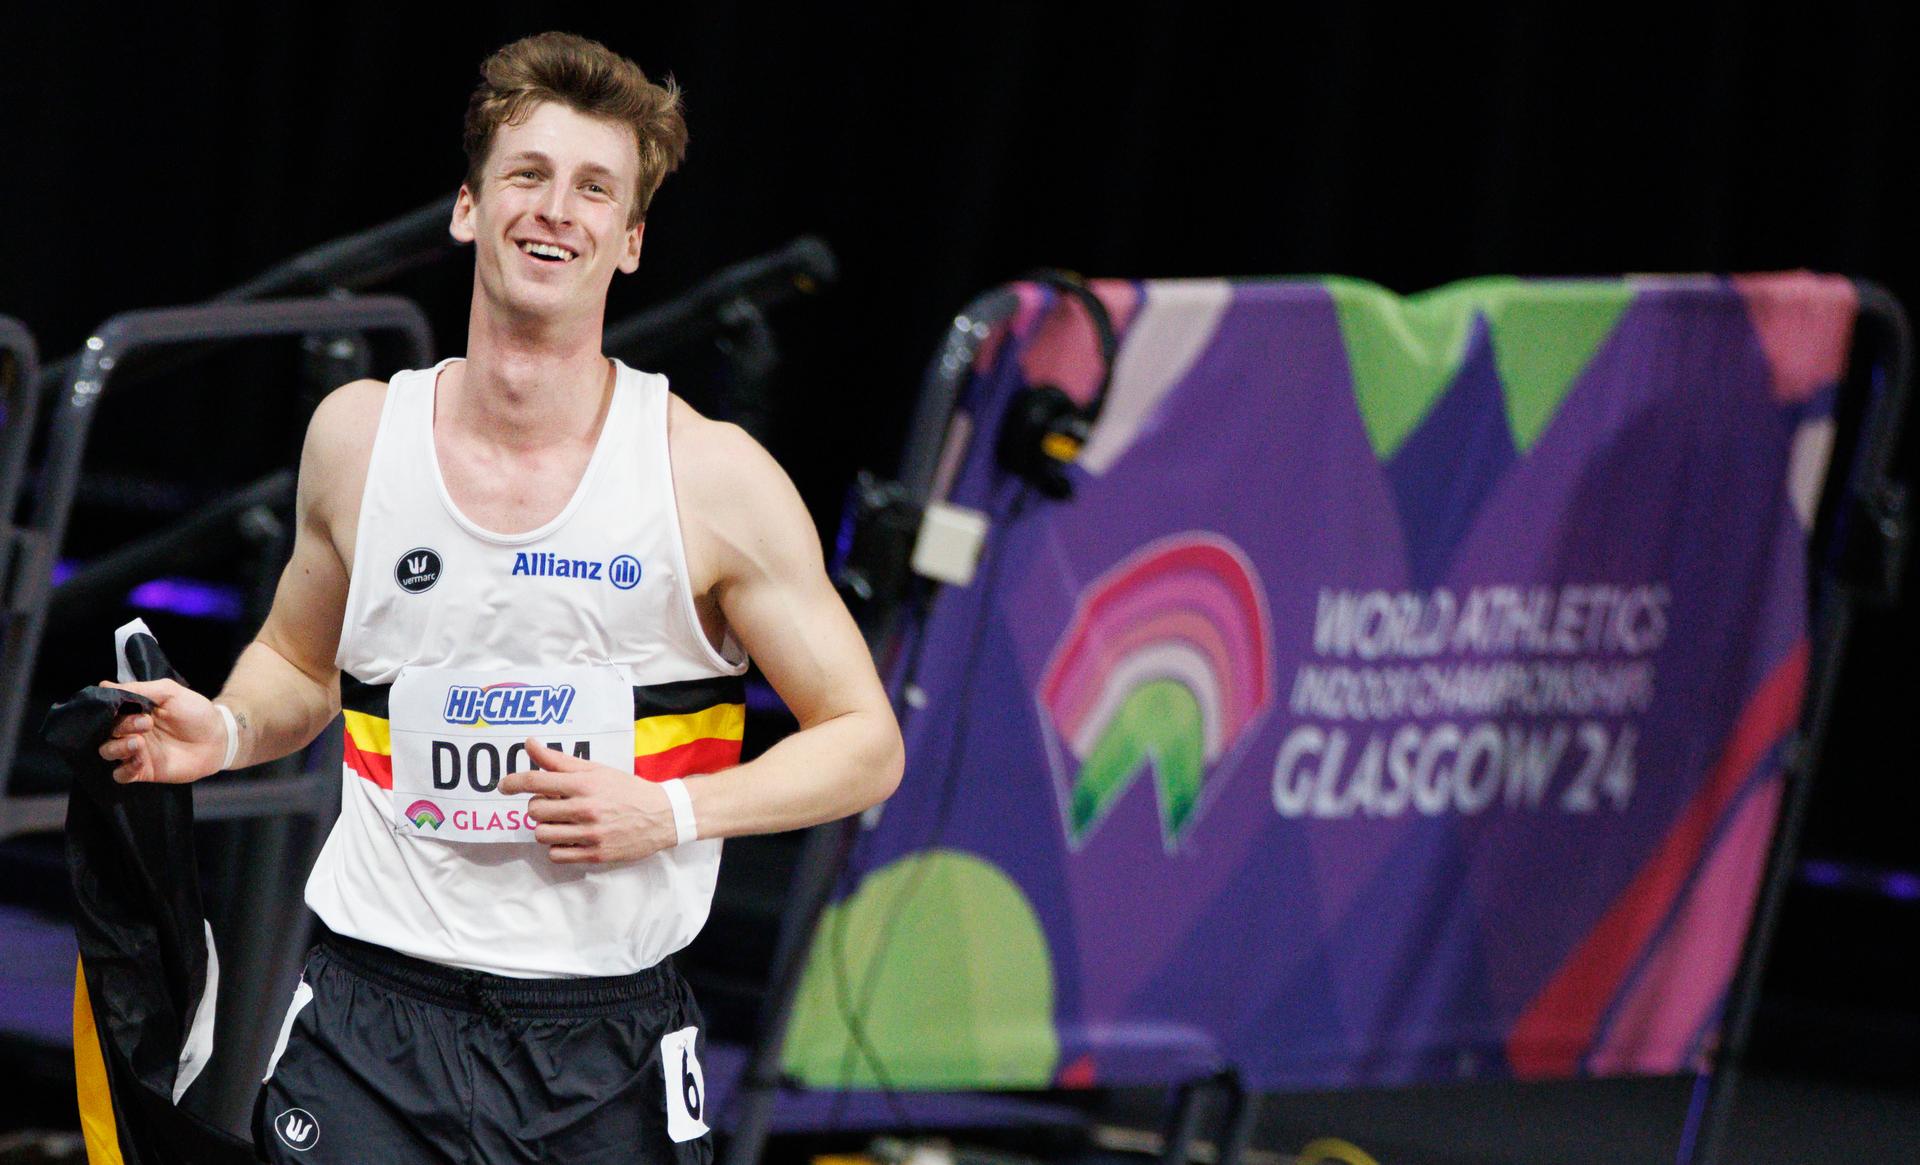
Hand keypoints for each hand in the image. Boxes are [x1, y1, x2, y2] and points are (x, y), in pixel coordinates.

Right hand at [96, 679, 226, 784]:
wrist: (218, 738)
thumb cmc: (195, 712)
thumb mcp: (169, 692)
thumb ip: (138, 689)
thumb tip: (103, 685)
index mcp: (133, 711)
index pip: (108, 711)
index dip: (111, 709)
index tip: (123, 706)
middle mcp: (130, 731)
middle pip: (107, 731)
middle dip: (122, 726)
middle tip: (146, 723)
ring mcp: (136, 752)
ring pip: (108, 752)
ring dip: (118, 747)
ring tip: (138, 742)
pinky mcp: (143, 771)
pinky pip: (121, 775)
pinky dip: (124, 769)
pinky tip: (139, 761)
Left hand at [499, 739, 679, 863]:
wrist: (662, 815)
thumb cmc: (626, 789)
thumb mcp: (596, 770)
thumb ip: (560, 760)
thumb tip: (529, 744)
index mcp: (585, 784)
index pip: (537, 781)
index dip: (514, 782)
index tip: (504, 785)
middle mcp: (586, 808)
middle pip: (535, 811)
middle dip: (538, 806)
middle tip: (552, 804)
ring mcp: (590, 834)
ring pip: (542, 834)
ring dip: (546, 827)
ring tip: (561, 822)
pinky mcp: (595, 854)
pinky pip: (556, 855)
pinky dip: (557, 847)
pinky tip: (569, 838)